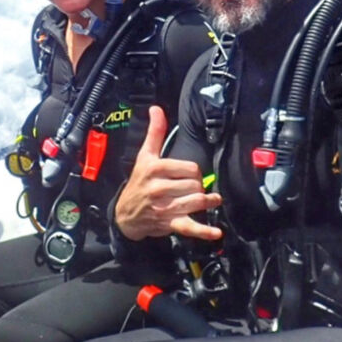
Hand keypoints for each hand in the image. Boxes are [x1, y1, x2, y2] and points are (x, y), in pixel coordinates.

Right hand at [115, 106, 222, 241]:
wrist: (126, 213)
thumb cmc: (139, 182)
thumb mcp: (144, 155)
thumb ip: (154, 132)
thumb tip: (156, 109)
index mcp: (155, 168)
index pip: (190, 168)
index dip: (194, 172)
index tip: (188, 174)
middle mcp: (159, 187)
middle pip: (195, 185)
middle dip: (198, 186)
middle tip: (192, 187)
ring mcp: (164, 206)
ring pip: (196, 202)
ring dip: (207, 202)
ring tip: (209, 200)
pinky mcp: (169, 223)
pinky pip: (189, 227)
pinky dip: (203, 231)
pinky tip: (215, 232)